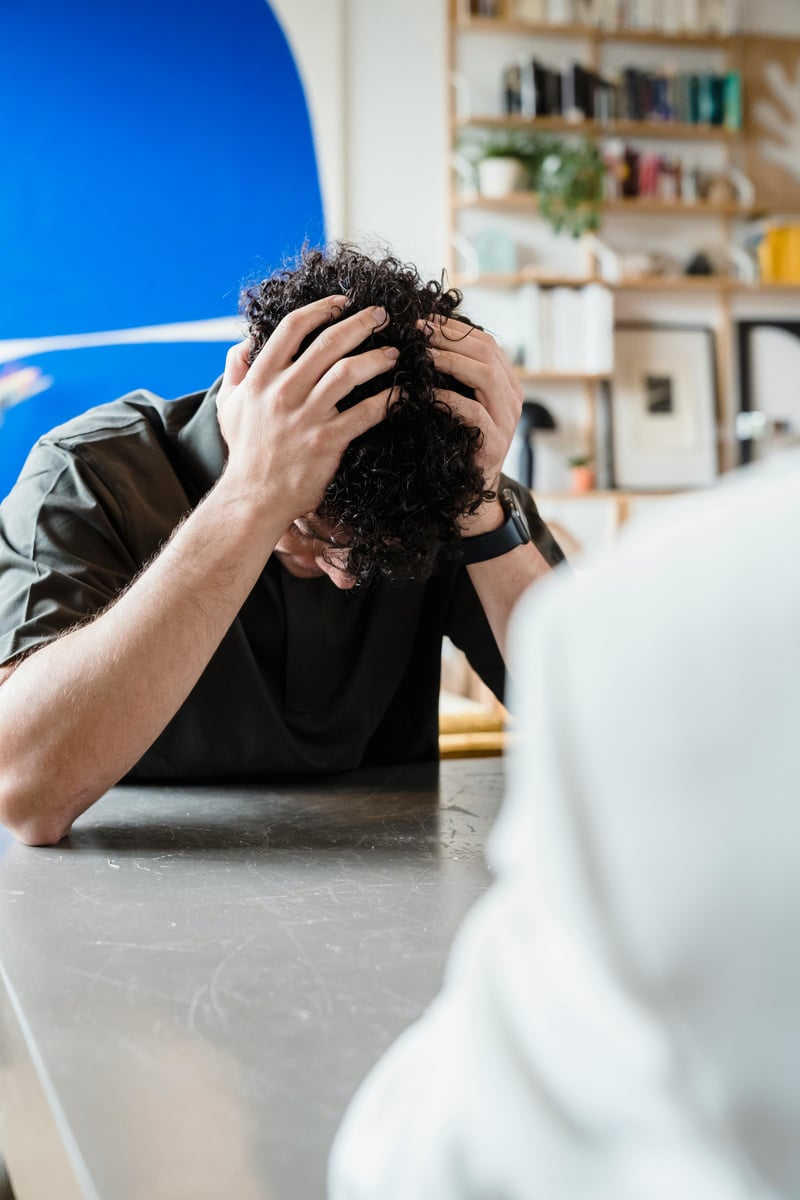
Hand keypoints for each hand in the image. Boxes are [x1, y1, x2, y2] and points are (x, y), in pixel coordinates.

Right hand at [216, 299, 396, 525]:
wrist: (254, 497)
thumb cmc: (246, 452)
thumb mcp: (228, 406)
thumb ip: (235, 370)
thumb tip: (246, 341)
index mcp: (261, 377)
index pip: (293, 327)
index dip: (321, 308)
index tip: (343, 302)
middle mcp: (284, 391)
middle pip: (329, 342)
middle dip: (361, 323)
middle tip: (382, 316)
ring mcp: (307, 416)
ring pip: (349, 372)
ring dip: (377, 358)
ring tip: (394, 354)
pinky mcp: (328, 441)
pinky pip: (365, 413)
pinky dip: (387, 399)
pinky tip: (400, 392)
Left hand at [422, 317, 522, 534]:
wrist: (466, 496)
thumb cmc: (453, 444)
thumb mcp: (456, 405)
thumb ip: (451, 378)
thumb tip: (420, 340)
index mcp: (505, 384)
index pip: (484, 342)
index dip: (452, 327)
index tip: (421, 320)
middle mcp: (512, 398)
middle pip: (486, 352)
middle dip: (448, 337)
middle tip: (417, 331)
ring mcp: (507, 421)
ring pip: (485, 375)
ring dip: (450, 360)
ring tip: (422, 355)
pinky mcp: (495, 443)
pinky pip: (474, 411)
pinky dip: (448, 398)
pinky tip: (425, 393)